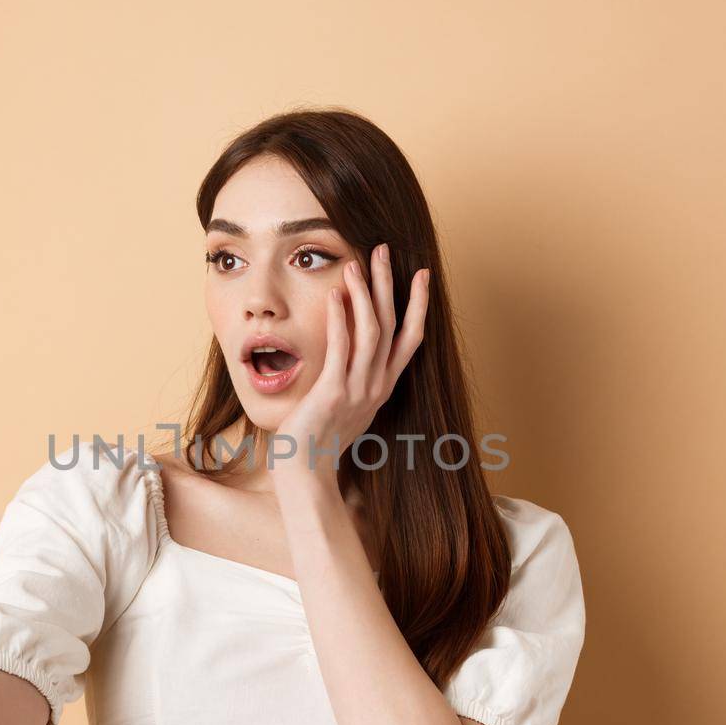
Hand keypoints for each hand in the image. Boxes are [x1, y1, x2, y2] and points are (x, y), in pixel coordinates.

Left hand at [272, 242, 430, 486]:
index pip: (410, 339)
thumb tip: (345, 359)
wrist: (305, 473)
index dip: (418, 305)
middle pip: (392, 326)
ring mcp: (358, 391)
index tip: (420, 275)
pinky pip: (341, 349)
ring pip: (371, 332)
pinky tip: (336, 295)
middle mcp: (377, 387)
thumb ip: (350, 381)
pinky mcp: (334, 394)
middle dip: (389, 285)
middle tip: (385, 250)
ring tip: (357, 264)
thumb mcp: (342, 407)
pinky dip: (341, 318)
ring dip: (365, 294)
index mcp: (382, 388)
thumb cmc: (317, 441)